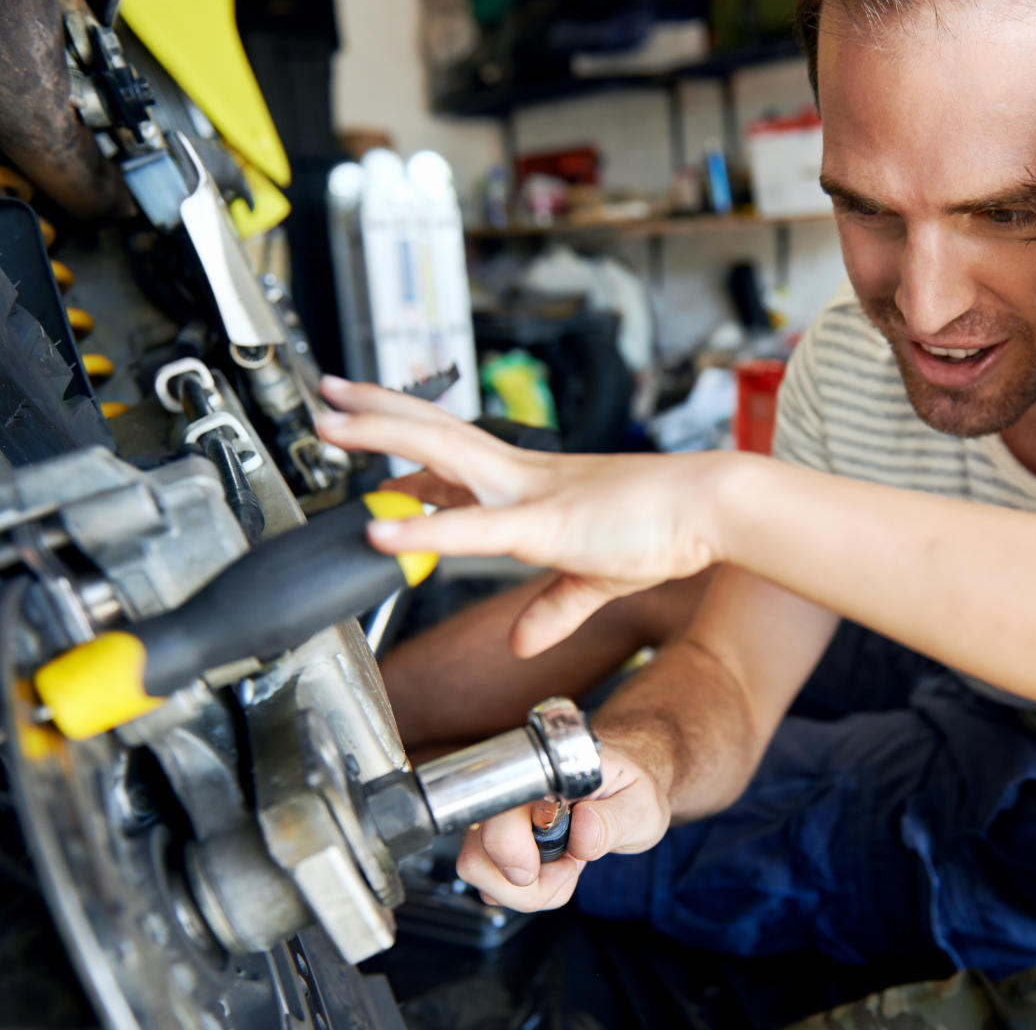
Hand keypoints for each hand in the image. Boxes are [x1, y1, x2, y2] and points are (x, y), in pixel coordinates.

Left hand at [316, 376, 736, 654]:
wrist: (709, 508)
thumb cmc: (662, 530)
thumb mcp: (596, 578)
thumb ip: (554, 609)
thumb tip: (524, 641)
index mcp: (532, 484)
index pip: (455, 457)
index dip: (407, 448)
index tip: (368, 442)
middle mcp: (522, 476)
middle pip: (433, 432)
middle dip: (376, 414)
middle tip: (326, 395)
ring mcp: (528, 494)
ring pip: (440, 452)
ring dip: (381, 437)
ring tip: (329, 425)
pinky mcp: (543, 525)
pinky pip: (470, 527)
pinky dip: (422, 528)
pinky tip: (380, 529)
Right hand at [453, 741, 669, 911]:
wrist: (628, 782)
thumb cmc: (632, 786)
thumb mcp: (641, 805)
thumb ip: (614, 819)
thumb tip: (583, 829)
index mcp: (546, 774)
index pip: (497, 811)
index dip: (510, 849)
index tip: (545, 867)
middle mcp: (512, 794)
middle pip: (477, 854)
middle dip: (523, 884)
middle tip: (570, 868)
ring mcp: (502, 819)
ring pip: (480, 872)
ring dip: (527, 890)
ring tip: (569, 866)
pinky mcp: (503, 843)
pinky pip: (495, 883)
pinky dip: (527, 892)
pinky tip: (558, 870)